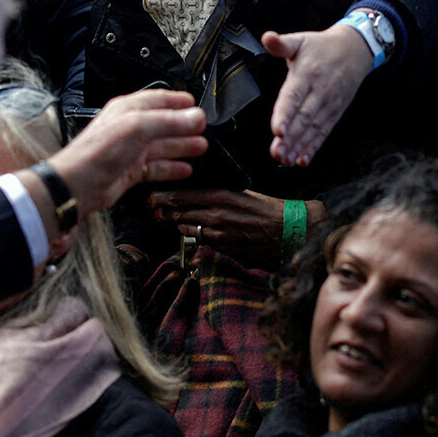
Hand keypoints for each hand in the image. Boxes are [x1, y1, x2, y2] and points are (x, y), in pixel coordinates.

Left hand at [47, 89, 206, 214]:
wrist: (79, 182)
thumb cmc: (97, 151)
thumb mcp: (138, 127)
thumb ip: (169, 121)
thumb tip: (194, 117)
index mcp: (128, 110)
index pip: (158, 100)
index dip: (178, 101)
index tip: (196, 105)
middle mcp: (129, 128)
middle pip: (163, 124)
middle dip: (185, 126)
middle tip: (203, 128)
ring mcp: (130, 150)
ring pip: (162, 146)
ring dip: (181, 146)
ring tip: (200, 146)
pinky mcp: (130, 171)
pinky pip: (156, 167)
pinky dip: (171, 167)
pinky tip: (184, 169)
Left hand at [149, 191, 323, 261]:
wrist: (285, 229)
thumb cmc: (265, 207)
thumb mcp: (239, 191)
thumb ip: (215, 192)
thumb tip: (195, 190)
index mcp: (220, 196)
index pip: (181, 196)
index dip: (162, 197)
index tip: (152, 196)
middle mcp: (215, 215)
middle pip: (178, 212)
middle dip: (163, 210)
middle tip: (154, 207)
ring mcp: (217, 233)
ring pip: (185, 227)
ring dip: (176, 222)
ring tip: (169, 217)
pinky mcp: (222, 246)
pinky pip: (200, 238)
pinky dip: (193, 232)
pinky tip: (193, 227)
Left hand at [263, 26, 372, 167]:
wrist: (355, 49)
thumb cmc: (322, 47)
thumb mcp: (301, 40)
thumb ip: (282, 44)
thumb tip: (268, 37)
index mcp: (306, 74)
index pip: (293, 96)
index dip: (285, 114)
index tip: (276, 130)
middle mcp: (319, 91)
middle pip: (303, 117)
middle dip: (289, 137)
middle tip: (276, 153)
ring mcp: (328, 104)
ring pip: (312, 128)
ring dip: (299, 146)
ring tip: (285, 159)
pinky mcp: (335, 112)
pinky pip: (323, 132)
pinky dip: (313, 147)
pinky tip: (303, 159)